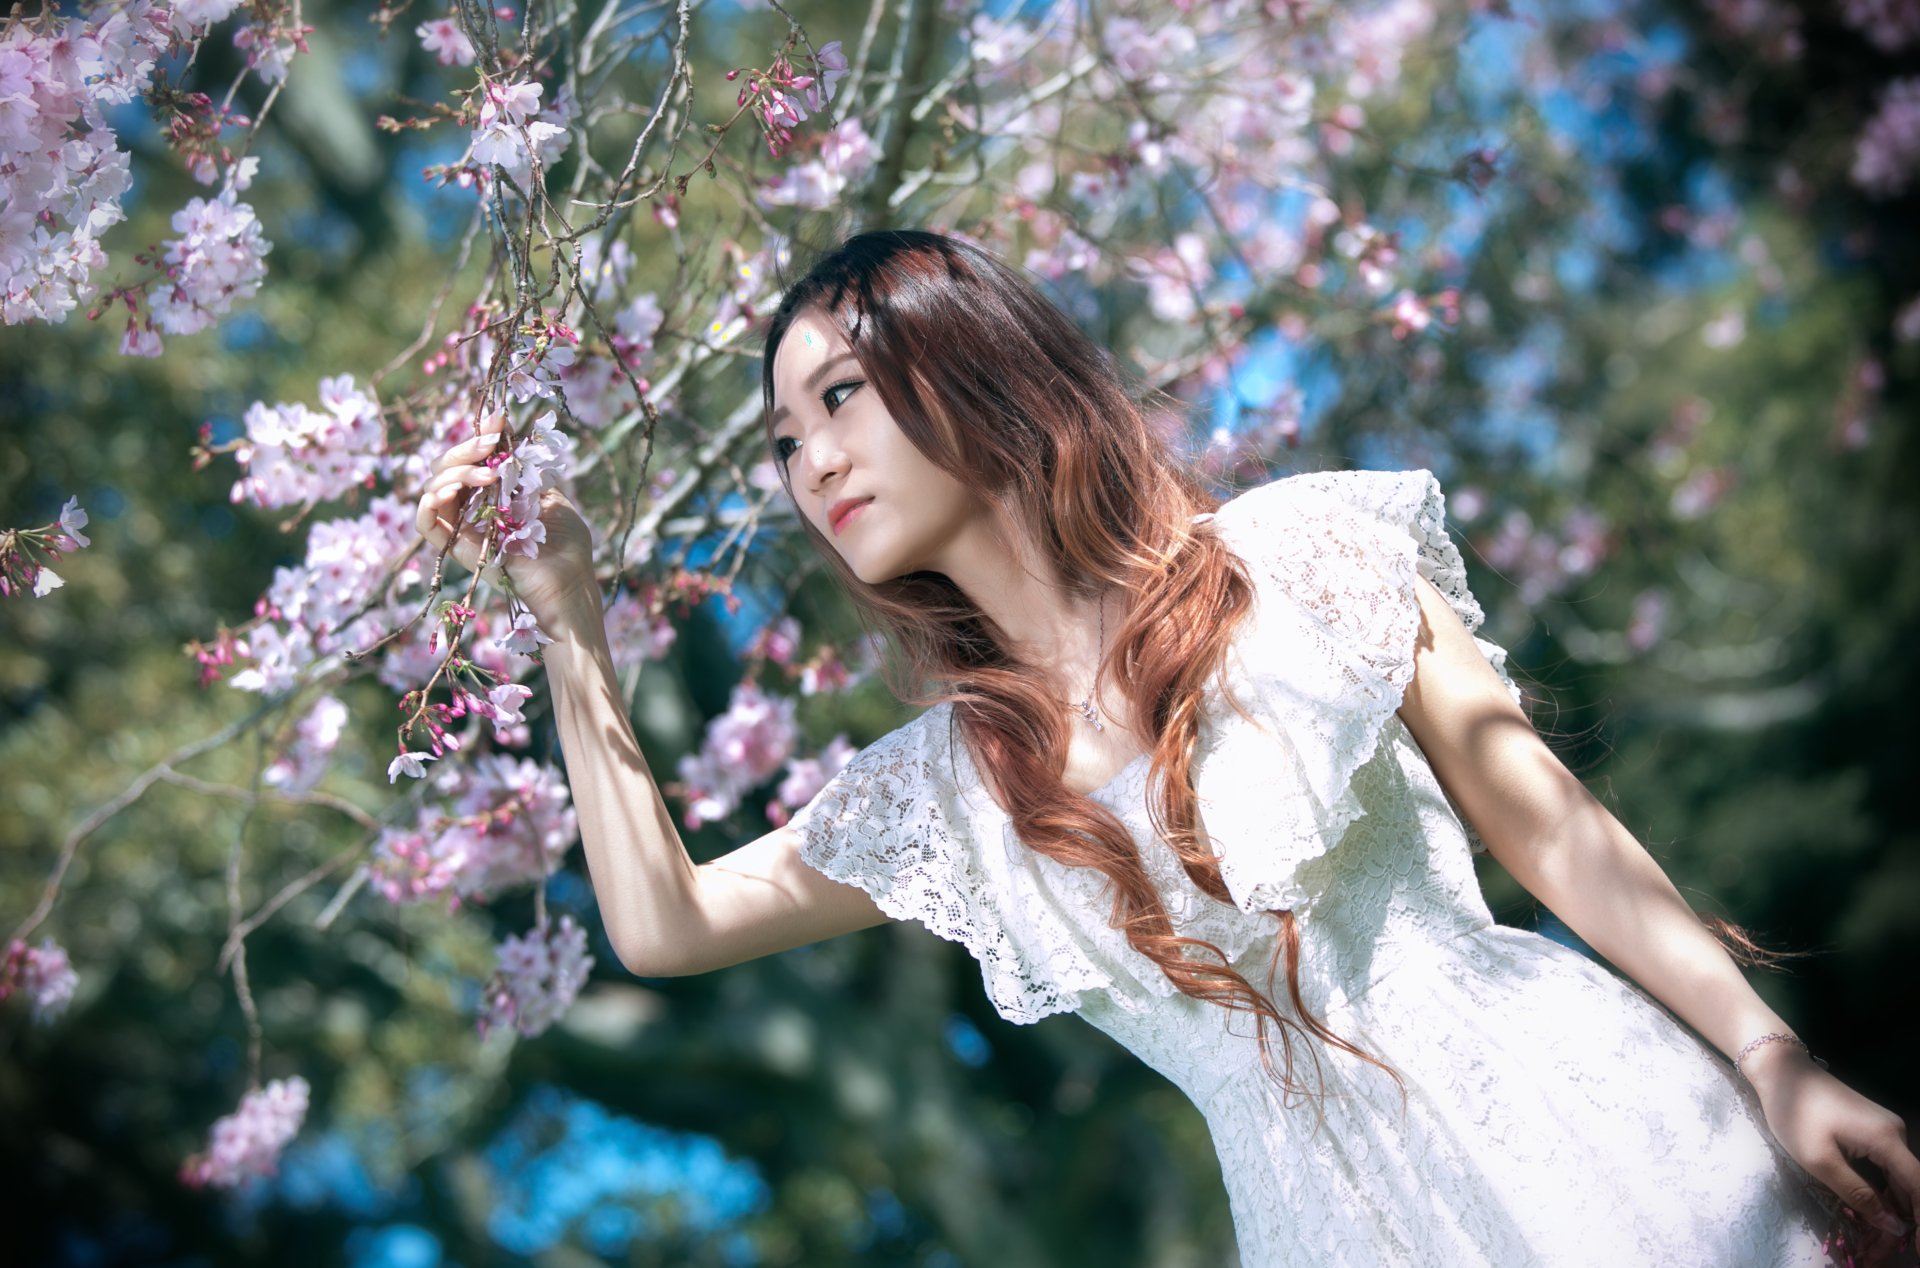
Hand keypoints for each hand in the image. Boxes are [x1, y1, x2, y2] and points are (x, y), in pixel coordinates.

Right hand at [413, 414, 595, 622]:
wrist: (570, 584)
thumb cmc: (566, 546)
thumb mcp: (551, 499)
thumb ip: (527, 474)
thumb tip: (513, 443)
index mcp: (492, 497)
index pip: (472, 460)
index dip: (480, 436)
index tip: (499, 419)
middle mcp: (473, 511)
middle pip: (446, 469)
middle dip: (466, 449)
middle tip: (492, 442)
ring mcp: (463, 529)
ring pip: (433, 490)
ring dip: (454, 471)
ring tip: (486, 475)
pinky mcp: (457, 549)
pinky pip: (425, 524)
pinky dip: (429, 502)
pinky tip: (452, 491)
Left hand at [1750, 1047, 1918, 1266]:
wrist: (1781, 1071)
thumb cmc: (1795, 1113)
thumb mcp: (1820, 1161)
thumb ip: (1858, 1194)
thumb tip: (1891, 1223)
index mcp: (1887, 1140)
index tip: (1917, 1249)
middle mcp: (1895, 1134)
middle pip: (1911, 1187)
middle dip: (1903, 1221)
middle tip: (1881, 1251)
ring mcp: (1885, 1130)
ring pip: (1898, 1179)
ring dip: (1891, 1209)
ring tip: (1874, 1240)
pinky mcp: (1872, 1130)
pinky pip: (1886, 1168)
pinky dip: (1881, 1192)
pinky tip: (1870, 1211)